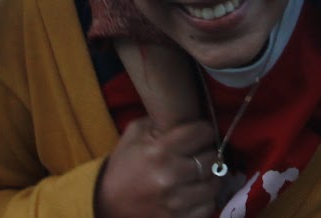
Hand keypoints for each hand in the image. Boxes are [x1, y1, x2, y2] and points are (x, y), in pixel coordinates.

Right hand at [95, 117, 222, 217]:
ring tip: (202, 173)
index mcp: (159, 151)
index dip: (204, 131)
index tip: (201, 134)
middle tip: (201, 152)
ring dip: (211, 176)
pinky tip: (196, 192)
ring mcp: (175, 202)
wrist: (106, 203)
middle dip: (209, 153)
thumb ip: (159, 121)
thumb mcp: (134, 134)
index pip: (201, 133)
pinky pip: (208, 206)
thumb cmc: (123, 166)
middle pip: (211, 158)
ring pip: (214, 184)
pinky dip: (205, 198)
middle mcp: (169, 176)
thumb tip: (186, 113)